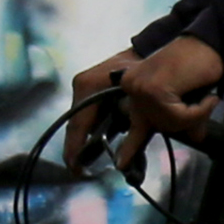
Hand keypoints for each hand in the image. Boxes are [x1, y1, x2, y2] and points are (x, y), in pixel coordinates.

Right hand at [65, 48, 141, 174]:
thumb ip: (130, 127)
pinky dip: (89, 130)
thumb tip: (122, 158)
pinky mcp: (90, 89)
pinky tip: (91, 146)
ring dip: (82, 140)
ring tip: (82, 163)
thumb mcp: (139, 101)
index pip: (77, 124)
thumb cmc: (144, 74)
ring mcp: (84, 87)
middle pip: (76, 124)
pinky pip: (86, 114)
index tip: (75, 168)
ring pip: (80, 121)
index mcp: (88, 87)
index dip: (75, 148)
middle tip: (78, 170)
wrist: (148, 52)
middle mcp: (81, 86)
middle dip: (76, 148)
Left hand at [111, 35, 223, 178]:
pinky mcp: (152, 89)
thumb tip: (196, 138)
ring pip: (169, 124)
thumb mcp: (189, 99)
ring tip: (202, 95)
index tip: (122, 164)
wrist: (210, 43)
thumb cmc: (201, 66)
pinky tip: (204, 95)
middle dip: (184, 120)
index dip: (129, 147)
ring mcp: (139, 87)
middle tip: (202, 101)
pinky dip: (198, 110)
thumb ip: (185, 119)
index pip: (131, 122)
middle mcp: (131, 87)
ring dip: (193, 114)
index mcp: (136, 89)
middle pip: (158, 127)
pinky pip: (178, 118)